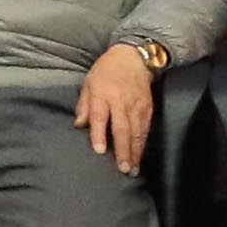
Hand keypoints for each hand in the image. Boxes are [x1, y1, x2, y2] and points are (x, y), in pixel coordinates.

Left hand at [76, 40, 156, 175]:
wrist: (134, 57)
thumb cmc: (107, 70)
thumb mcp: (89, 83)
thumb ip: (84, 105)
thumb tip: (79, 125)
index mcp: (102, 94)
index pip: (99, 117)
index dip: (99, 134)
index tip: (99, 151)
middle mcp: (120, 100)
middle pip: (122, 128)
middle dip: (123, 150)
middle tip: (122, 169)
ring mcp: (136, 105)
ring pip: (137, 131)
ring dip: (135, 152)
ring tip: (133, 169)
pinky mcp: (147, 107)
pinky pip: (146, 128)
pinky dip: (143, 143)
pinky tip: (141, 156)